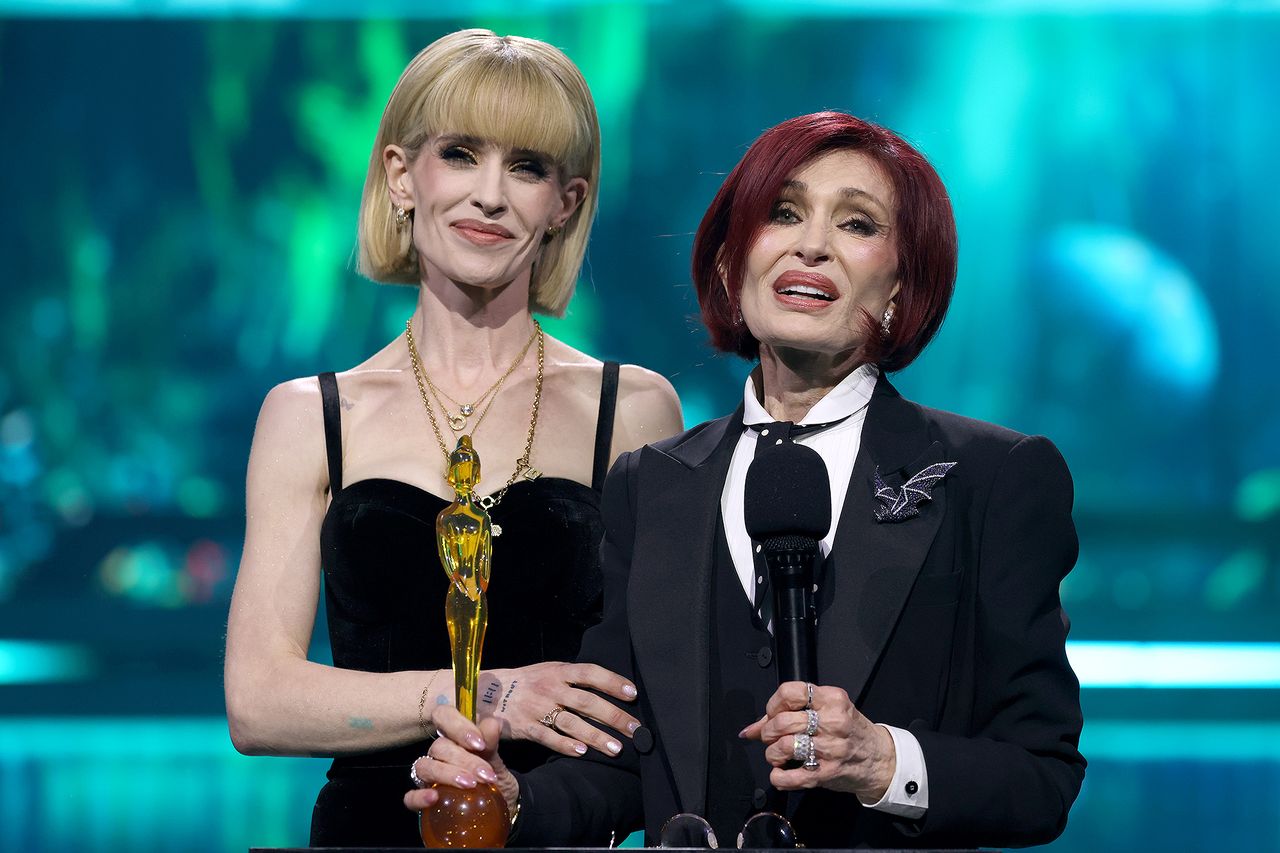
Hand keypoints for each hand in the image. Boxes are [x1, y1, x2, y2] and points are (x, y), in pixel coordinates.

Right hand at [404, 708, 518, 814]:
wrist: (496, 808)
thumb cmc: (491, 779)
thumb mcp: (497, 762)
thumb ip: (492, 744)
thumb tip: (493, 723)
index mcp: (455, 736)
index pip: (444, 716)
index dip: (458, 726)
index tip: (480, 744)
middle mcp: (438, 753)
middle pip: (440, 746)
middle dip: (465, 760)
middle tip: (485, 775)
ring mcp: (427, 776)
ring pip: (425, 766)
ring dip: (447, 774)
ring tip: (470, 785)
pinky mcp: (421, 801)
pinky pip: (410, 797)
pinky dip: (419, 797)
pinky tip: (433, 798)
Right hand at [477, 662, 638, 758]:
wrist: (488, 692)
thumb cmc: (528, 682)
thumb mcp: (549, 671)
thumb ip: (574, 678)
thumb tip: (608, 687)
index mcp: (559, 671)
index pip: (590, 673)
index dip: (612, 682)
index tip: (633, 694)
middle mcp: (550, 688)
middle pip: (587, 701)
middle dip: (613, 716)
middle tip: (635, 729)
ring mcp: (537, 708)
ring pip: (571, 722)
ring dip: (595, 736)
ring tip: (616, 748)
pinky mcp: (525, 727)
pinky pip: (548, 737)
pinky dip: (565, 745)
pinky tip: (582, 752)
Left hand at [740, 681, 895, 800]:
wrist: (879, 758)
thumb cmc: (851, 731)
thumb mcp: (829, 711)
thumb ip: (791, 713)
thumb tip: (752, 728)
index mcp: (832, 699)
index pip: (790, 693)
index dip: (773, 704)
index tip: (773, 713)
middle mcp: (833, 722)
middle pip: (783, 722)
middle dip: (768, 732)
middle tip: (770, 737)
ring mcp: (831, 748)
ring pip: (785, 746)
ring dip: (772, 753)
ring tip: (777, 755)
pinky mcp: (828, 773)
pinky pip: (792, 776)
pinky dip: (778, 777)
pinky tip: (780, 774)